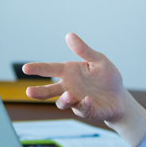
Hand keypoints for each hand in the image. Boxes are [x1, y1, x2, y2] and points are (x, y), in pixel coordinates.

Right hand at [23, 34, 145, 146]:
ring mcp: (76, 100)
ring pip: (62, 102)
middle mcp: (68, 87)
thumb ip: (84, 50)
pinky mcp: (86, 111)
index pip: (49, 69)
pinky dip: (83, 104)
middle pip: (49, 91)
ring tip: (67, 94)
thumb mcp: (98, 60)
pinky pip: (82, 108)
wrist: (120, 97)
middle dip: (38, 92)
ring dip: (63, 99)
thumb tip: (69, 35)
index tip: (25, 68)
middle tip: (28, 91)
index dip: (37, 68)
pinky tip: (88, 99)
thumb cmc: (107, 77)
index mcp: (69, 72)